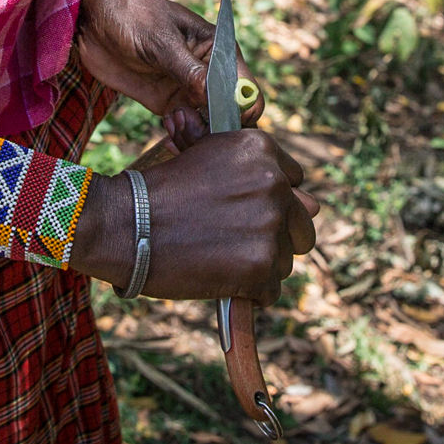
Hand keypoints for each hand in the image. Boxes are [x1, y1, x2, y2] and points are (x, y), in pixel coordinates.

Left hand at [75, 0, 262, 123]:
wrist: (92, 19)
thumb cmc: (132, 15)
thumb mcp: (161, 40)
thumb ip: (189, 70)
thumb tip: (214, 100)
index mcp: (219, 50)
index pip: (246, 87)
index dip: (242, 109)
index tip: (220, 119)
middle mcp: (210, 74)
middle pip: (231, 112)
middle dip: (219, 128)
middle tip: (192, 125)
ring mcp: (188, 90)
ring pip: (209, 126)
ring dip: (197, 134)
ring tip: (174, 124)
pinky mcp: (167, 104)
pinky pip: (185, 129)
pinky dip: (181, 137)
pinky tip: (168, 129)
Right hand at [75, 128, 319, 305]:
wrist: (126, 224)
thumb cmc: (160, 192)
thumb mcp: (206, 159)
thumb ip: (253, 172)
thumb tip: (317, 204)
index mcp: (262, 150)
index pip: (296, 183)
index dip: (273, 201)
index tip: (248, 212)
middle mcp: (275, 184)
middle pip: (302, 224)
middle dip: (277, 236)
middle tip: (238, 243)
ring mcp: (270, 226)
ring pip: (286, 259)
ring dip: (261, 265)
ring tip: (221, 260)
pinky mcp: (261, 266)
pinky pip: (272, 290)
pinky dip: (251, 292)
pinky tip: (223, 282)